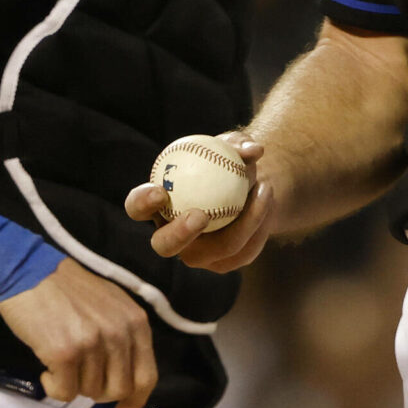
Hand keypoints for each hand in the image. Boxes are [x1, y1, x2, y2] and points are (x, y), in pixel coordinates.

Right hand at [0, 259, 157, 407]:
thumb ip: (125, 336)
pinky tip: (46, 369)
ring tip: (60, 363)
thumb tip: (127, 378)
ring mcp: (92, 343)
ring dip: (72, 385)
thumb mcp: (112, 305)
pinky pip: (64, 391)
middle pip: (118, 390)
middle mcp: (119, 333)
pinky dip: (53, 386)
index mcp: (136, 322)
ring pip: (89, 392)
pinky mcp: (64, 352)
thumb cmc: (68, 289)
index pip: (147, 376)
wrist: (29, 271)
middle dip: (97, 392)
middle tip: (79, 377)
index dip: (135, 400)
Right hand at [127, 138, 274, 272]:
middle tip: (201, 214)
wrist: (253, 187)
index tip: (159, 191)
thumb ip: (239, 144)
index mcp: (158, 205)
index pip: (138, 208)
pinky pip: (243, 250)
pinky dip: (259, 224)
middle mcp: (171, 234)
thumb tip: (251, 151)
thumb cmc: (230, 161)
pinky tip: (269, 200)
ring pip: (216, 250)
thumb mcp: (234, 146)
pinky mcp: (224, 263)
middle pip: (164, 246)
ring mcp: (197, 254)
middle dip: (178, 234)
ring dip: (243, 222)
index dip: (142, 203)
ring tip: (263, 189)